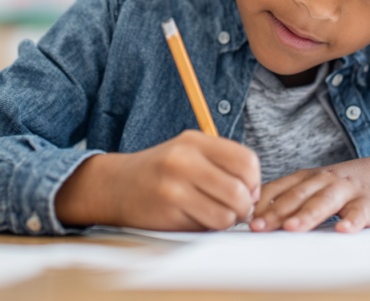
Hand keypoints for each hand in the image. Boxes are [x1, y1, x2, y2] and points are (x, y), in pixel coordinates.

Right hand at [55, 130, 260, 230]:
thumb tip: (255, 192)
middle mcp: (184, 160)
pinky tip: (196, 219)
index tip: (248, 190)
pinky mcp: (167, 212)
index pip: (246, 161)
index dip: (254, 181)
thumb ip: (221, 163)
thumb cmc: (160, 171)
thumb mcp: (188, 152)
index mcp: (194, 141)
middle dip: (244, 206)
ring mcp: (174, 187)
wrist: (115, 185)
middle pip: (239, 191)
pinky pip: (205, 227)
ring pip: (226, 214)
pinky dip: (207, 228)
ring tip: (216, 214)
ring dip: (227, 221)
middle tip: (236, 209)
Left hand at [249, 154, 369, 232]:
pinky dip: (352, 221)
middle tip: (259, 226)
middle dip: (276, 212)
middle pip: (298, 195)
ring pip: (325, 202)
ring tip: (292, 227)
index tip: (245, 218)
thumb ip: (289, 196)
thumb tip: (254, 215)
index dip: (262, 203)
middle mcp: (325, 181)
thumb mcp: (315, 185)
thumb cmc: (344, 186)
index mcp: (309, 177)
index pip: (281, 188)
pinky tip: (343, 230)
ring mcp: (347, 191)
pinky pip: (360, 212)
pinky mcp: (369, 203)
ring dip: (307, 214)